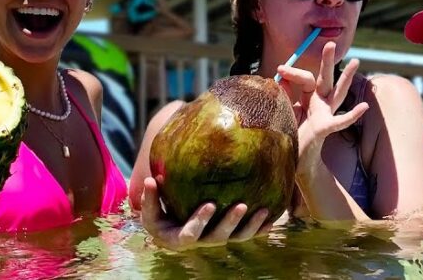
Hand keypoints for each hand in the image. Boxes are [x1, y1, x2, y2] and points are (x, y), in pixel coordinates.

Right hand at [139, 176, 271, 249]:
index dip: (201, 221)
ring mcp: (215, 238)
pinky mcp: (228, 235)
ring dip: (250, 226)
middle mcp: (200, 241)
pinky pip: (246, 234)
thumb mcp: (150, 207)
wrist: (169, 222)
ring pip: (236, 237)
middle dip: (231, 223)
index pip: (190, 234)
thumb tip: (151, 180)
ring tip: (263, 211)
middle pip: (217, 238)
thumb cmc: (158, 210)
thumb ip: (150, 197)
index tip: (211, 204)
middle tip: (242, 205)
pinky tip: (272, 220)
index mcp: (178, 238)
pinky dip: (259, 229)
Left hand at [276, 42, 368, 162]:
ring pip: (337, 93)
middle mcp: (319, 104)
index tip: (280, 70)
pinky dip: (353, 114)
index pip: (304, 79)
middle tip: (330, 43)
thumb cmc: (289, 136)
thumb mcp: (284, 113)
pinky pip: (341, 120)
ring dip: (346, 78)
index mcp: (308, 99)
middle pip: (324, 78)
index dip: (292, 73)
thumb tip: (279, 80)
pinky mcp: (326, 127)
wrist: (294, 161)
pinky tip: (364, 107)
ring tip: (356, 62)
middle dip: (327, 61)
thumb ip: (284, 97)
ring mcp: (325, 114)